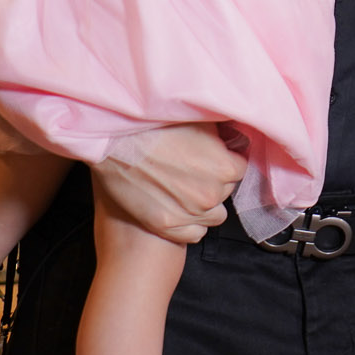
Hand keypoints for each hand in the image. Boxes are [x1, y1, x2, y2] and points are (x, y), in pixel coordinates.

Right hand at [92, 124, 244, 244]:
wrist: (113, 141)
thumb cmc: (154, 125)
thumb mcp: (199, 120)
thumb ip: (224, 134)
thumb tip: (236, 137)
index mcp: (225, 167)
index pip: (240, 168)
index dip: (225, 160)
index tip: (211, 155)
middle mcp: (211, 194)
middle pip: (226, 190)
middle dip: (214, 180)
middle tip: (191, 168)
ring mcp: (188, 213)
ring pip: (214, 215)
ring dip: (204, 204)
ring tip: (184, 187)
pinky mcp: (166, 226)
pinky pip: (194, 234)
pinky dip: (190, 224)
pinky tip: (177, 207)